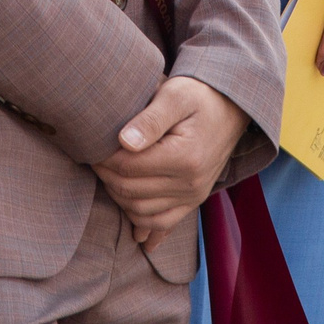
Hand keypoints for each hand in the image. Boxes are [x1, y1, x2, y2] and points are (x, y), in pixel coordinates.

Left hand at [93, 76, 248, 246]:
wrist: (231, 106)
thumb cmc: (198, 95)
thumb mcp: (175, 95)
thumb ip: (150, 119)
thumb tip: (123, 142)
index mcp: (184, 157)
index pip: (130, 167)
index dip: (105, 159)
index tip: (92, 147)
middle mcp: (191, 182)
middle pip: (133, 191)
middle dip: (107, 178)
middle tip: (94, 160)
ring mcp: (194, 195)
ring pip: (143, 212)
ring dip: (119, 199)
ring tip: (107, 177)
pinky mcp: (195, 200)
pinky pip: (164, 222)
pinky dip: (144, 226)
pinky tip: (132, 228)